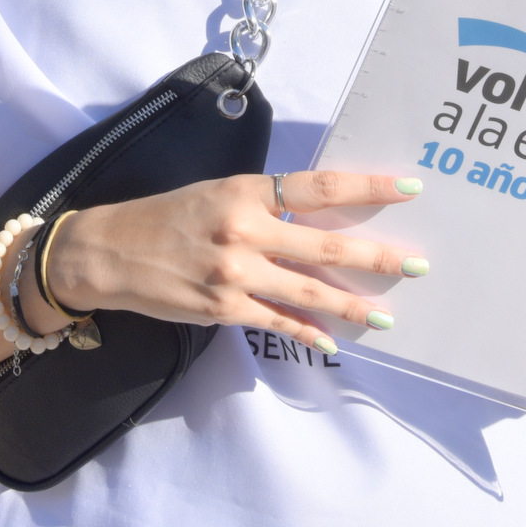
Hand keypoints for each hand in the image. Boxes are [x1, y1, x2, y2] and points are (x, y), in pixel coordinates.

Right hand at [28, 172, 426, 352]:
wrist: (109, 252)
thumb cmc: (166, 217)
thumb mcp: (217, 192)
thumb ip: (265, 203)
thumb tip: (318, 217)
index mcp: (246, 191)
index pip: (320, 187)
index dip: (368, 188)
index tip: (408, 188)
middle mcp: (245, 229)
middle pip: (327, 244)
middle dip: (377, 257)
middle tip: (417, 264)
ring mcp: (236, 273)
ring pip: (310, 290)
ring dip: (353, 304)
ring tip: (387, 314)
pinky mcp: (224, 308)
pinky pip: (278, 321)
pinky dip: (309, 331)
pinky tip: (334, 339)